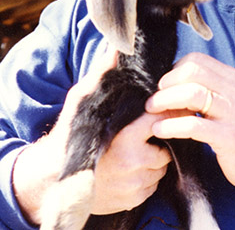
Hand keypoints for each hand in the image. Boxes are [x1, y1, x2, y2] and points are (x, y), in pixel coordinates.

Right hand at [13, 48, 170, 221]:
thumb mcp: (83, 99)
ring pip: (163, 164)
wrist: (52, 179)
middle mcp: (134, 165)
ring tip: (140, 145)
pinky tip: (133, 165)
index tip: (161, 107)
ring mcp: (135, 186)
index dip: (165, 110)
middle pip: (168, 143)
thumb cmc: (70, 133)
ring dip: (157, 155)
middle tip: (148, 128)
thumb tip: (117, 47)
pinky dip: (149, 173)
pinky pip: (155, 183)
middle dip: (162, 134)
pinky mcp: (134, 200)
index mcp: (126, 138)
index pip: (163, 119)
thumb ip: (104, 73)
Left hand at [146, 53, 234, 188]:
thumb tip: (176, 83)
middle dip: (167, 84)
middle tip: (155, 99)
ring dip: (165, 101)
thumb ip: (212, 89)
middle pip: (192, 72)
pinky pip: (194, 126)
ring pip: (192, 94)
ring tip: (153, 111)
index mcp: (234, 78)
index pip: (198, 60)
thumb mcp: (233, 101)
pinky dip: (171, 126)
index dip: (175, 70)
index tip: (165, 85)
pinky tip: (160, 130)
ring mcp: (234, 113)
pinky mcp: (229, 137)